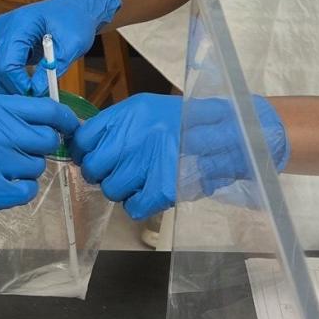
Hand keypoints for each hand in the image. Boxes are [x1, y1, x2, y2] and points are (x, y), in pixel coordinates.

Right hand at [0, 0, 121, 96]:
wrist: (71, 7)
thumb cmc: (74, 21)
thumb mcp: (72, 44)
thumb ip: (52, 67)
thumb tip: (36, 91)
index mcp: (18, 25)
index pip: (5, 65)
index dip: (18, 86)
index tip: (36, 97)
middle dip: (5, 92)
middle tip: (27, 104)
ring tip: (22, 101)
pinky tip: (15, 93)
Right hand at [0, 95, 79, 244]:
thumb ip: (3, 113)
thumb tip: (41, 118)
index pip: (47, 110)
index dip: (65, 120)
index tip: (70, 127)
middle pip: (46, 141)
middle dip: (40, 148)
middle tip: (22, 152)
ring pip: (35, 168)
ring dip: (24, 170)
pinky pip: (25, 191)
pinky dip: (18, 190)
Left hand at [69, 93, 288, 219]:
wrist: (235, 133)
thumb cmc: (189, 123)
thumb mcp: (150, 111)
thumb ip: (117, 127)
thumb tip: (83, 146)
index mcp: (130, 112)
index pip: (83, 138)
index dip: (84, 152)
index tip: (92, 156)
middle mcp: (134, 135)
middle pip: (93, 168)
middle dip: (104, 173)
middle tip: (122, 171)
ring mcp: (148, 163)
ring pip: (111, 189)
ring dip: (123, 189)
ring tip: (143, 179)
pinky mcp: (163, 189)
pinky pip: (132, 207)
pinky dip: (139, 204)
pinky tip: (152, 192)